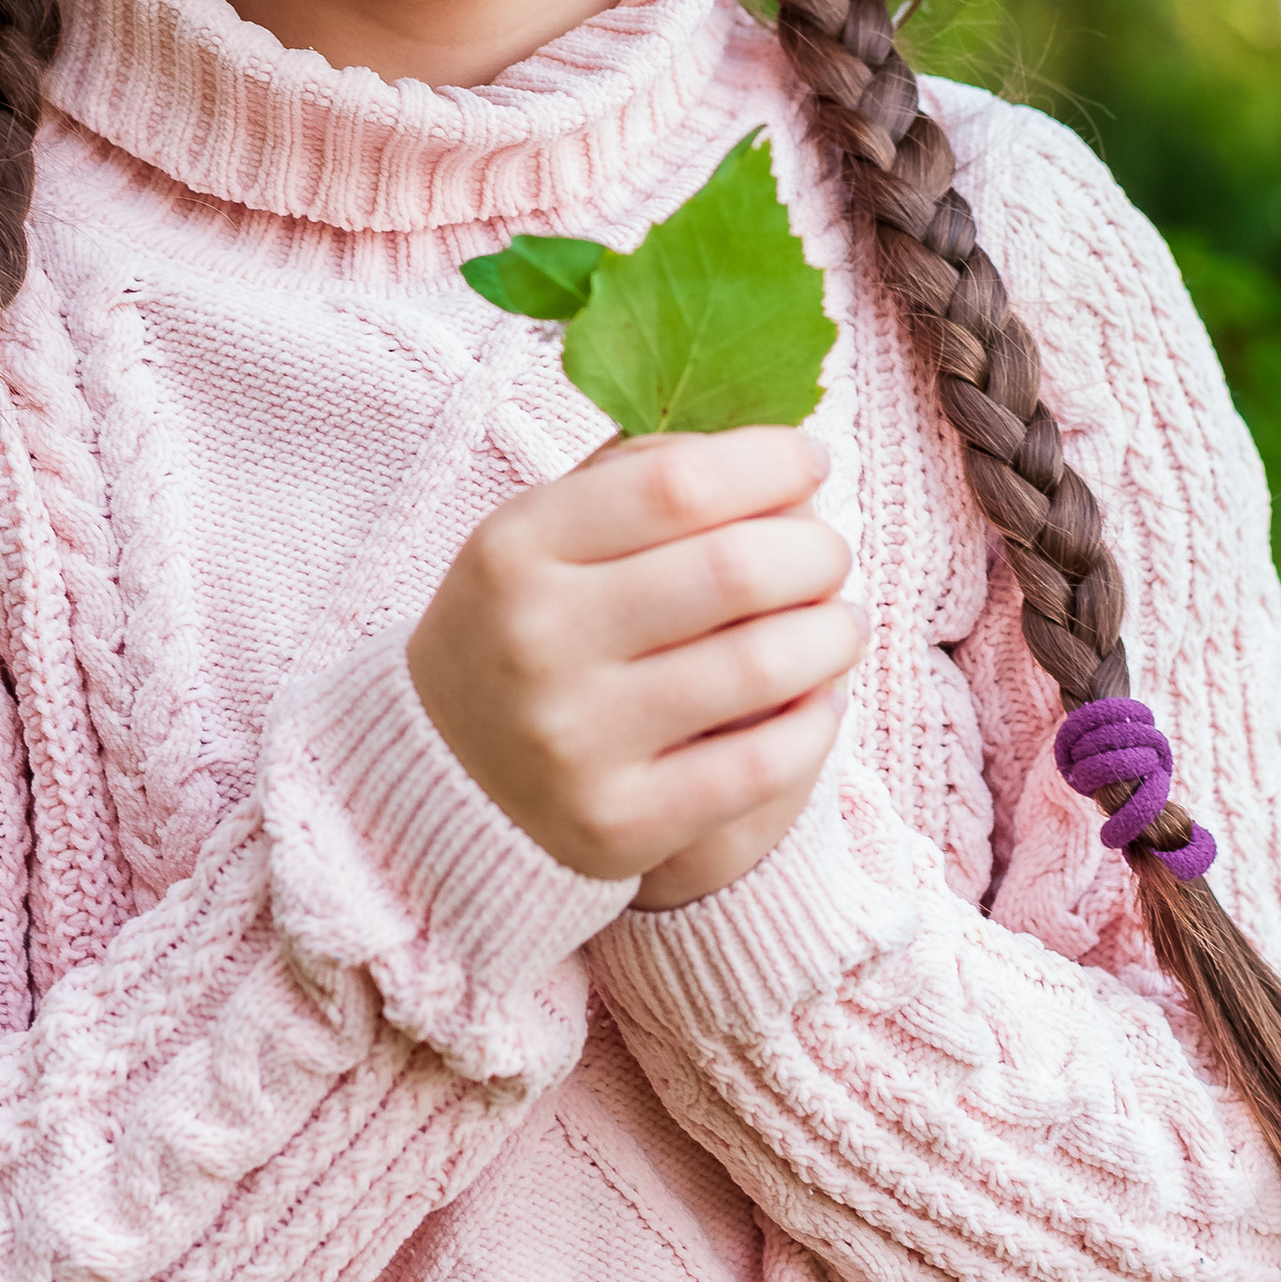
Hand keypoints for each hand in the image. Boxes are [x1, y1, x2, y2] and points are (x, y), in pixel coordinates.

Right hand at [405, 430, 858, 906]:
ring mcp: (575, 740)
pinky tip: (822, 698)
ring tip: (841, 622)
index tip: (811, 463)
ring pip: (761, 666)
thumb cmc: (523, 627)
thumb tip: (779, 456)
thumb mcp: (542, 533)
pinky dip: (815, 723)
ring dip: (832, 635)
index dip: (767, 464)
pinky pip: (759, 767)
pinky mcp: (616, 825)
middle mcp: (540, 640)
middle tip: (830, 555)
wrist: (440, 777)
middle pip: (732, 570)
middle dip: (815, 552)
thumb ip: (641, 476)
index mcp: (518, 548)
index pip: (677, 484)